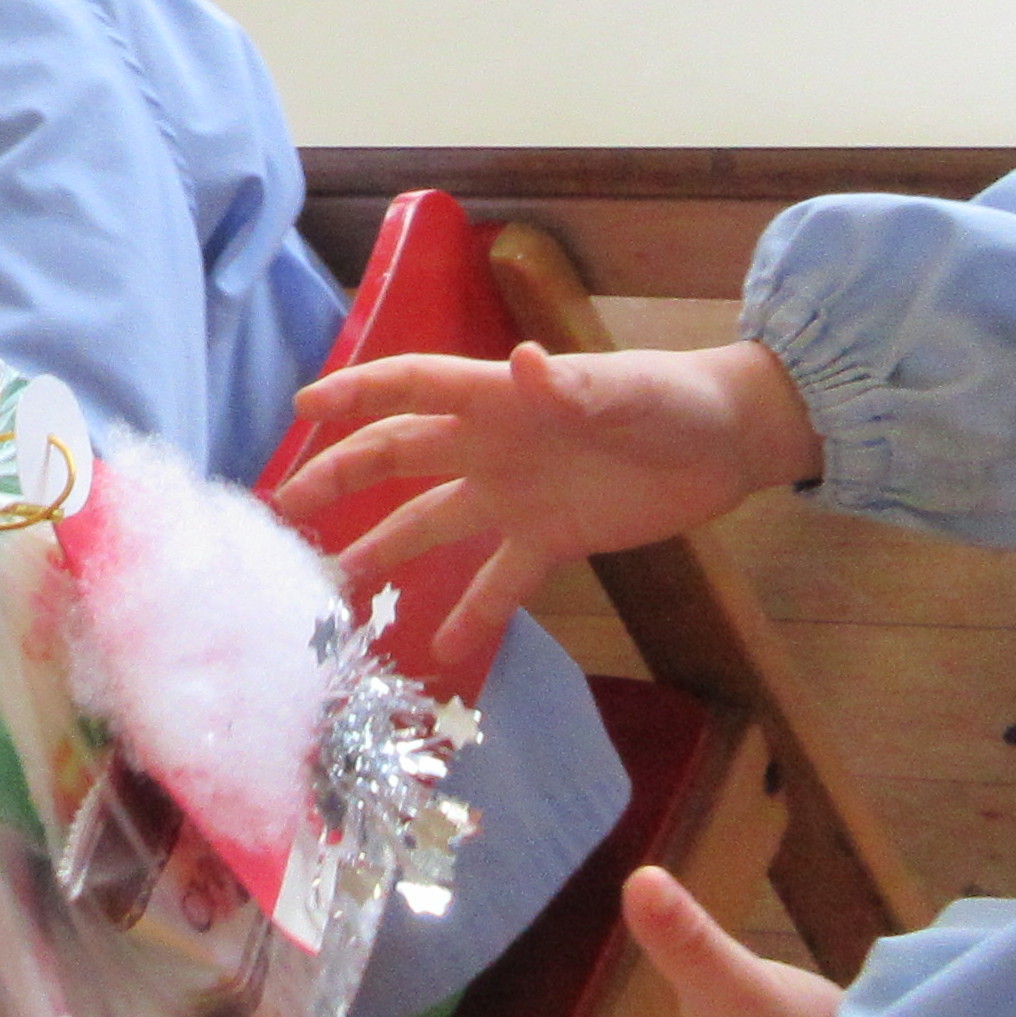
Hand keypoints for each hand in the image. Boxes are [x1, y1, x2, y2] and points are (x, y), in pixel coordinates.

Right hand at [271, 337, 819, 680]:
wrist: (731, 440)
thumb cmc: (676, 399)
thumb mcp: (627, 393)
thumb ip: (571, 387)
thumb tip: (523, 364)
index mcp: (500, 397)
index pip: (412, 387)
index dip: (355, 393)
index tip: (301, 413)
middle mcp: (492, 444)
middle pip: (399, 457)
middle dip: (340, 477)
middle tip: (284, 511)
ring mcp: (517, 494)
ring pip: (432, 523)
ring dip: (384, 553)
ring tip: (336, 592)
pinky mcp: (551, 539)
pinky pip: (499, 581)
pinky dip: (470, 614)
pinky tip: (438, 652)